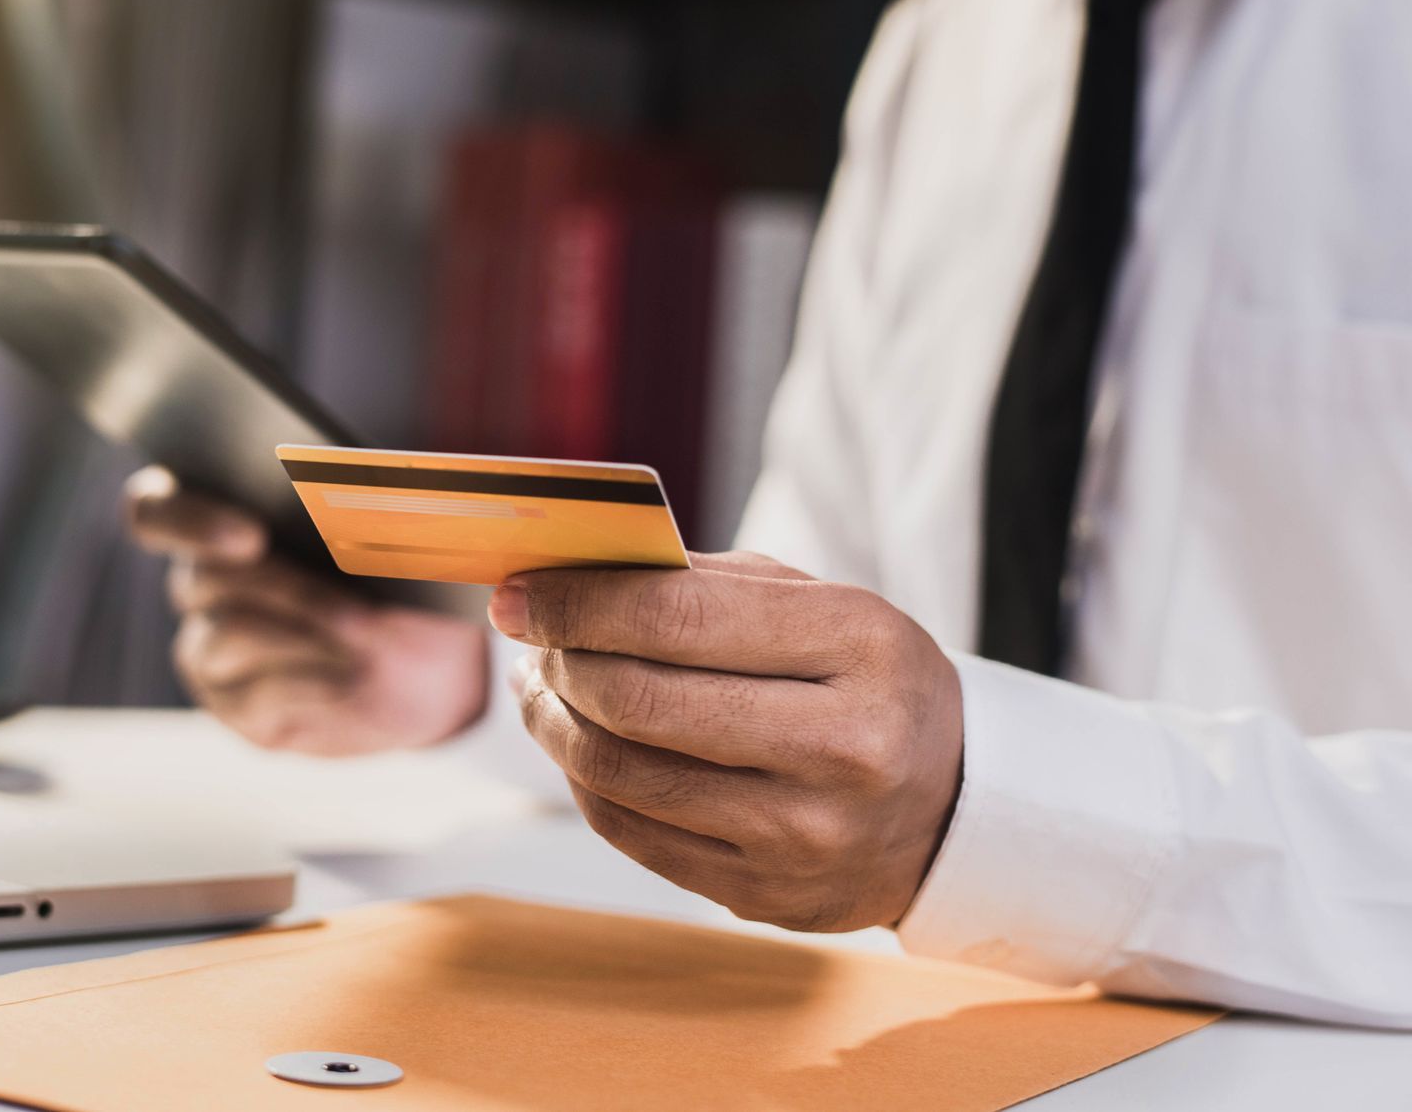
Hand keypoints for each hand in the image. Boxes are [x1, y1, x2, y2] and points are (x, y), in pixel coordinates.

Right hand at [125, 467, 488, 755]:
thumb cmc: (404, 579)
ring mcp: (211, 651)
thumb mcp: (401, 538)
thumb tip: (367, 510)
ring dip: (301, 633)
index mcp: (218, 520)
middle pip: (201, 579)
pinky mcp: (238, 708)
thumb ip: (369, 511)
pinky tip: (354, 679)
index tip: (250, 536)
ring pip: (225, 637)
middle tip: (349, 606)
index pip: (153, 511)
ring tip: (365, 635)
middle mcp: (200, 585)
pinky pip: (256, 695)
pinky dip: (313, 682)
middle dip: (284, 588)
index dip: (184, 519)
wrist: (435, 666)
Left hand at [488, 551, 961, 931]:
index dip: (577, 604)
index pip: (677, 620)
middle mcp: (840, 746)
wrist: (952, 805)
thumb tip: (570, 578)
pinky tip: (579, 745)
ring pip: (622, 775)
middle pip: (639, 702)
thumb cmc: (863, 680)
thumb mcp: (819, 604)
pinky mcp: (767, 895)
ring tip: (542, 689)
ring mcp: (805, 834)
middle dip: (560, 663)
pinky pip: (632, 833)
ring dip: (555, 723)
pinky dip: (586, 781)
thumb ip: (702, 585)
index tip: (519, 594)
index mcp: (858, 646)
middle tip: (530, 639)